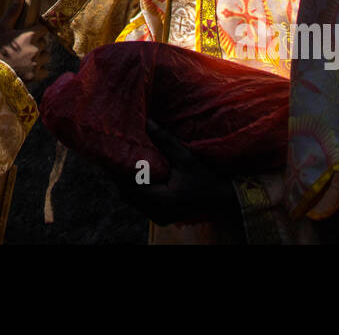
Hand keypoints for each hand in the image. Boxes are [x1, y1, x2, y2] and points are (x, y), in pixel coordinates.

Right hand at [0, 0, 51, 84]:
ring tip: (27, 58)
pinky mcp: (35, 76)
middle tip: (24, 46)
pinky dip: (39, 70)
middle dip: (37, 43)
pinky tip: (29, 68)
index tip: (29, 33)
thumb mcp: (1, 27)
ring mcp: (36, 63)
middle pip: (44, 43)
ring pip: (46, 56)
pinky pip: (45, 71)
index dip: (37, 30)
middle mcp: (36, 48)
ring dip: (40, 56)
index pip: (43, 29)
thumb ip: (13, 11)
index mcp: (29, 35)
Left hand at [112, 118, 239, 227]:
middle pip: (127, 193)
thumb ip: (165, 140)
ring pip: (132, 199)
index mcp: (161, 202)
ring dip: (127, 181)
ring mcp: (157, 217)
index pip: (130, 184)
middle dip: (121, 173)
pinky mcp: (160, 216)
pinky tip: (135, 173)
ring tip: (122, 160)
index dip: (119, 168)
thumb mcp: (186, 158)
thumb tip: (147, 121)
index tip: (114, 150)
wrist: (224, 199)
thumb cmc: (207, 179)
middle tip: (115, 152)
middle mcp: (156, 213)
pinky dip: (136, 188)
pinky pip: (140, 202)